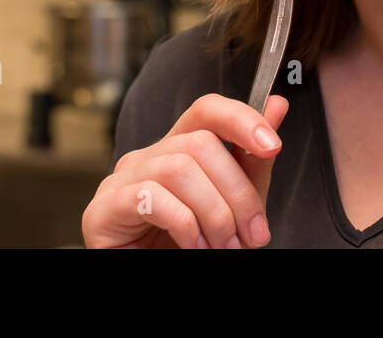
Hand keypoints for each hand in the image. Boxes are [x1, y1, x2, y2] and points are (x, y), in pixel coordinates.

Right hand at [82, 93, 288, 248]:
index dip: (240, 118)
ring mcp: (122, 179)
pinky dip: (185, 226)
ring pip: (180, 168)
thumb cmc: (190, 246)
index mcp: (178, 149)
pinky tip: (194, 247)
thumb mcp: (234, 204)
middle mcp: (148, 156)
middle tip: (252, 235)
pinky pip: (151, 198)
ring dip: (215, 214)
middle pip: (200, 142)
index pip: (206, 110)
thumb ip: (253, 161)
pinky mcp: (105, 207)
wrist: (153, 278)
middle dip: (237, 191)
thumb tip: (277, 105)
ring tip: (224, 247)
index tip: (272, 147)